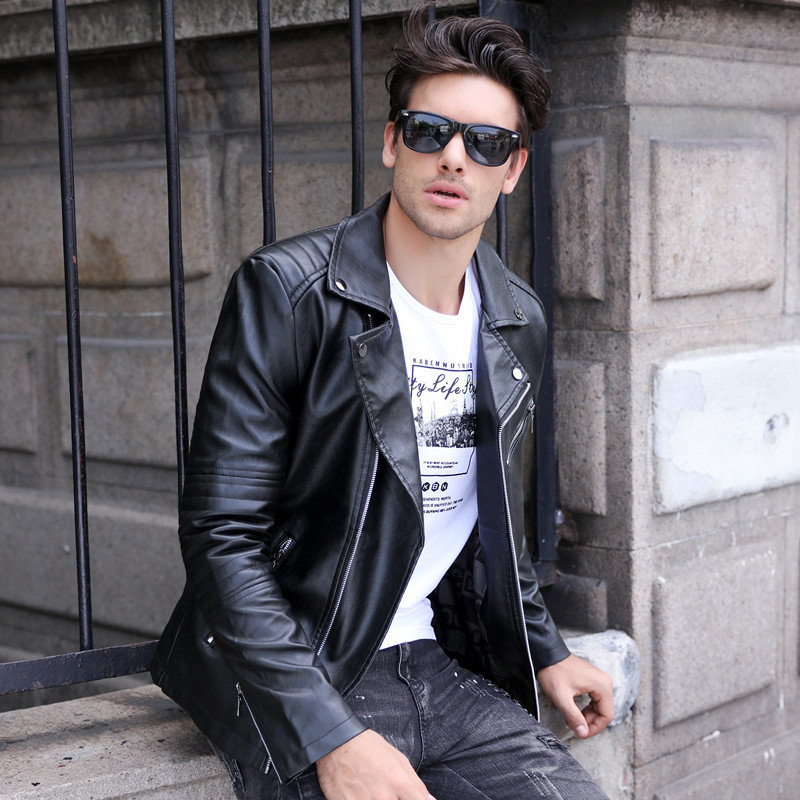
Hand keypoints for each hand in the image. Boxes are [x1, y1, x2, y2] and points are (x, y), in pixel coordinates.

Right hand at [316, 729, 435, 799]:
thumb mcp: (398, 759)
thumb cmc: (368, 747)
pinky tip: (361, 794)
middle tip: (386, 791)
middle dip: (395, 799)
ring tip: (372, 791)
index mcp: (399, 782)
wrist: (337, 743)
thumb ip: (416, 784)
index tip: (410, 798)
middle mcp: (383, 796)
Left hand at [536, 654, 613, 738]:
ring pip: (599, 707)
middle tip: (575, 727)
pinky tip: (574, 712)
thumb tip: (583, 733)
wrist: (547, 654)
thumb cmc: (554, 672)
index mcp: (602, 686)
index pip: (607, 716)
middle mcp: (604, 682)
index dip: (595, 728)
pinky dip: (586, 708)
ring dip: (587, 716)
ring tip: (572, 720)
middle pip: (604, 711)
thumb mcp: (562, 698)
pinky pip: (595, 699)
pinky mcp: (592, 679)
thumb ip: (574, 717)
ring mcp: (599, 680)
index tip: (581, 733)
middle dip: (590, 722)